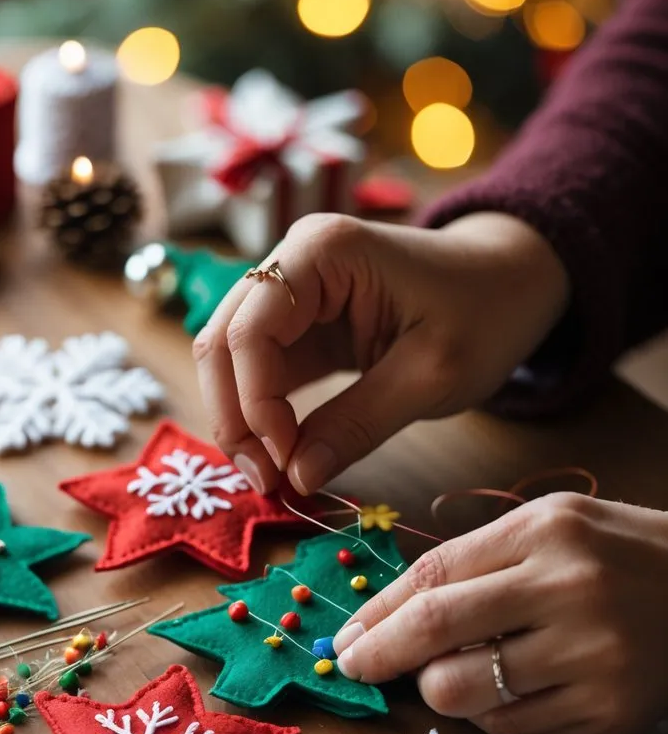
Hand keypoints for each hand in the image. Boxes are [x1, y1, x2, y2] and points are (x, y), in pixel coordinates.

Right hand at [193, 211, 568, 494]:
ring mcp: (290, 290)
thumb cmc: (486, 312)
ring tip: (271, 476)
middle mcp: (291, 261)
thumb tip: (296, 479)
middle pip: (221, 342)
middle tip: (265, 481)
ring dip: (241, 419)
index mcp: (322, 252)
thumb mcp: (433, 375)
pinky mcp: (299, 323)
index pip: (250, 332)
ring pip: (229, 360)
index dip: (254, 403)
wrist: (512, 281)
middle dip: (234, 416)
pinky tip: (280, 456)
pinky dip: (261, 415)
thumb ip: (359, 424)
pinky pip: (258, 371)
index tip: (286, 462)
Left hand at [333, 493, 667, 733]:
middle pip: (438, 631)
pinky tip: (514, 688)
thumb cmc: (618, 554)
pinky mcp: (612, 712)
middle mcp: (570, 590)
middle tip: (354, 666)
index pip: (434, 575)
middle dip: (380, 655)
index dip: (376, 612)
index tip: (344, 638)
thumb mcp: (551, 527)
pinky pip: (512, 729)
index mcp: (547, 531)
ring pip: (466, 693)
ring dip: (439, 689)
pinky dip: (492, 714)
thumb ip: (476, 562)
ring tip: (457, 672)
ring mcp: (595, 656)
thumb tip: (389, 616)